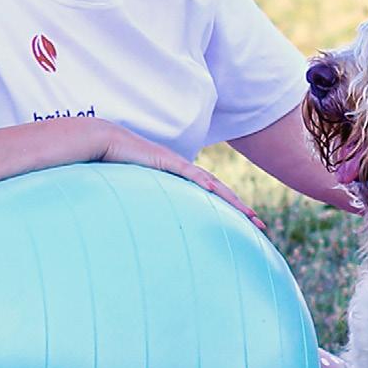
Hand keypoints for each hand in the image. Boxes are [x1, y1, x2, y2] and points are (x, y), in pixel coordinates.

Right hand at [96, 121, 266, 230]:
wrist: (107, 140)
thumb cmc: (118, 164)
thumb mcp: (138, 190)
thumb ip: (146, 203)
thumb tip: (147, 226)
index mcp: (181, 178)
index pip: (211, 194)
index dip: (229, 208)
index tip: (244, 223)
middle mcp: (185, 170)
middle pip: (219, 191)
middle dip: (241, 208)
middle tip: (260, 224)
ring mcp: (176, 163)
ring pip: (210, 184)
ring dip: (230, 199)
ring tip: (247, 214)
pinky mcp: (164, 160)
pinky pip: (187, 173)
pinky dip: (200, 182)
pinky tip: (213, 192)